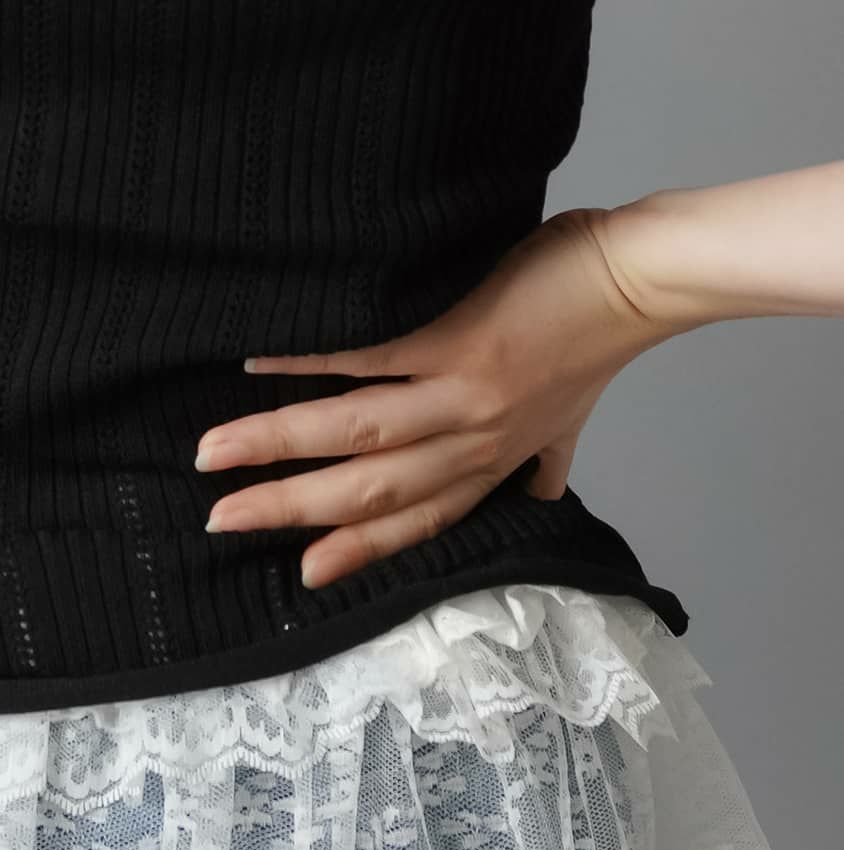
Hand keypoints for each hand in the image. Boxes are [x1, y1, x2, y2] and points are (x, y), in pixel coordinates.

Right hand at [194, 208, 676, 591]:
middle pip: (369, 491)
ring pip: (357, 434)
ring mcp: (463, 393)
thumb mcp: (574, 418)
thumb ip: (546, 459)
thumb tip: (539, 490)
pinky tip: (257, 362)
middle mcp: (474, 441)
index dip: (357, 549)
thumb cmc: (596, 336)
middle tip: (221, 518)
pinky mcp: (458, 339)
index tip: (301, 571)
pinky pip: (368, 359)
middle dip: (288, 507)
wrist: (635, 278)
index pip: (416, 520)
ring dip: (277, 444)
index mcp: (492, 460)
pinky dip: (308, 363)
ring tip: (215, 450)